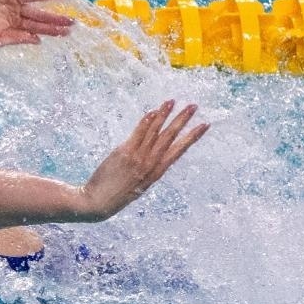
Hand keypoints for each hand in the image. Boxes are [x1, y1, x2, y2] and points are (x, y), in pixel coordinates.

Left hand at [82, 101, 208, 220]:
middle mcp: (150, 164)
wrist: (98, 202)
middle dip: (183, 120)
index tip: (204, 125)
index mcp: (157, 172)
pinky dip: (146, 122)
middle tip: (193, 106)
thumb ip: (147, 169)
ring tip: (173, 101)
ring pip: (155, 132)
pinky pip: (138, 134)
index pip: (180, 150)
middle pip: (170, 137)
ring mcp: (138, 158)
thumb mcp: (139, 185)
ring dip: (165, 114)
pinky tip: (154, 111)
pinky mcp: (124, 153)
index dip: (193, 137)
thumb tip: (152, 154)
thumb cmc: (117, 194)